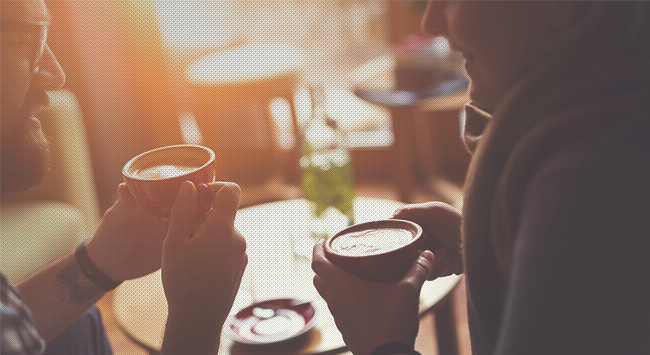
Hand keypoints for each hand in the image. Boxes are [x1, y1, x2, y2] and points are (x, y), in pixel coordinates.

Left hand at [85, 182, 223, 281]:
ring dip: (211, 218)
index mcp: (155, 201)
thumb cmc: (108, 239)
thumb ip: (121, 206)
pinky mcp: (178, 245)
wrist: (109, 267)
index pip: (178, 188)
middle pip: (194, 201)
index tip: (207, 184)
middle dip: (209, 199)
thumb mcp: (114, 221)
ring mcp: (174, 228)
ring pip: (198, 219)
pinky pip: (195, 239)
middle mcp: (168, 212)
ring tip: (225, 220)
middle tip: (223, 201)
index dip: (194, 184)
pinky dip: (207, 237)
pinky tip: (218, 239)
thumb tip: (124, 186)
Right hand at [161, 181, 246, 348]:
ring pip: (223, 232)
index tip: (198, 196)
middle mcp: (238, 238)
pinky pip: (227, 248)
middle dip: (204, 217)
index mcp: (222, 228)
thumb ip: (183, 210)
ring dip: (207, 235)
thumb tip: (190, 186)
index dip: (215, 186)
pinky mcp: (240, 266)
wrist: (198, 317)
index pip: (231, 191)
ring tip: (187, 254)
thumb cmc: (182, 280)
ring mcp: (241, 254)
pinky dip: (213, 249)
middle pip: (223, 213)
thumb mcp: (174, 242)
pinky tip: (198, 266)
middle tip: (182, 232)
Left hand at [312, 240, 434, 354]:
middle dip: (324, 264)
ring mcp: (339, 318)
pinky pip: (338, 310)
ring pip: (327, 295)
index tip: (325, 240)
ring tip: (350, 274)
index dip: (318, 248)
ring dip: (332, 282)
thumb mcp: (409, 292)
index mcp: (343, 286)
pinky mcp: (346, 330)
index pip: (318, 262)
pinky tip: (360, 298)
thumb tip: (428, 254)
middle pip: (318, 278)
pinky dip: (342, 299)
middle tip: (338, 255)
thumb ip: (418, 270)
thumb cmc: (393, 324)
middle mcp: (336, 301)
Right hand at [392, 202, 462, 279]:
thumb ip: (411, 211)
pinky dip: (439, 266)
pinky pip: (426, 275)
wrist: (480, 241)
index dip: (398, 239)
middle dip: (416, 251)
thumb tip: (389, 217)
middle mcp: (413, 244)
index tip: (413, 235)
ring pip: (413, 267)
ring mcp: (421, 259)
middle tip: (430, 241)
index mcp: (410, 228)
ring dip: (432, 259)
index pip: (391, 236)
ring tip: (444, 248)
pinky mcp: (432, 272)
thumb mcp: (435, 211)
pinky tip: (448, 257)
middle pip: (400, 255)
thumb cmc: (457, 222)